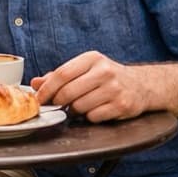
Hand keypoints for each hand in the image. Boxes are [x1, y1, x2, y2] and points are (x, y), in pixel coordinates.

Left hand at [32, 51, 155, 123]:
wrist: (142, 86)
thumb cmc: (108, 77)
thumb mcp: (85, 70)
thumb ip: (60, 76)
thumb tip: (35, 83)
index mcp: (92, 58)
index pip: (62, 73)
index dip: (46, 89)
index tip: (38, 99)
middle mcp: (105, 71)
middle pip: (68, 92)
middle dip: (58, 102)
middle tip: (58, 105)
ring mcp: (114, 89)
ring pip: (79, 107)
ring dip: (75, 111)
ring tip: (81, 105)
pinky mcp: (122, 105)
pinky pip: (93, 117)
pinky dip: (90, 117)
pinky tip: (96, 110)